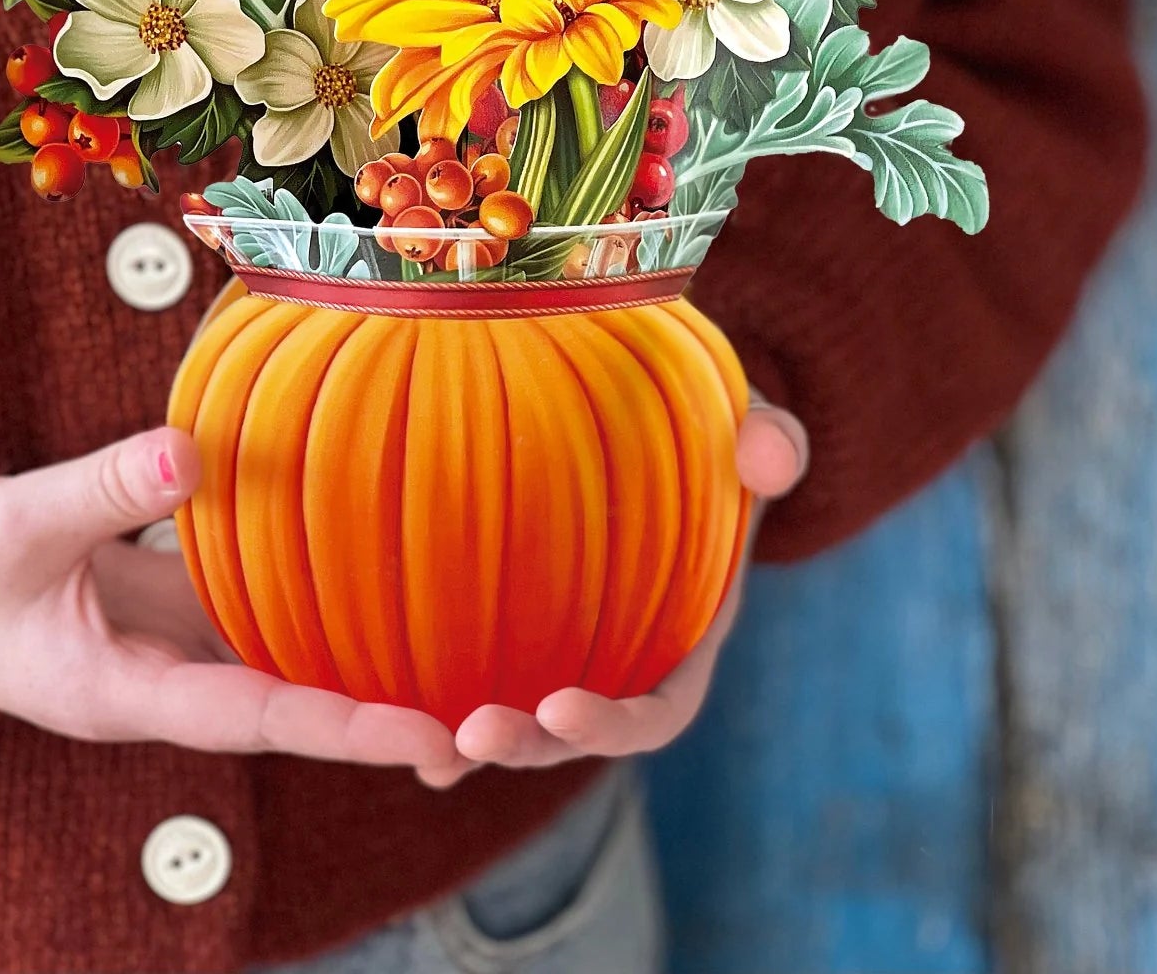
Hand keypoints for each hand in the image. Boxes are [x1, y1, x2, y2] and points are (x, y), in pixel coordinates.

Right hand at [0, 427, 462, 773]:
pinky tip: (384, 582)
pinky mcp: (193, 613)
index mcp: (130, 694)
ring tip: (463, 668)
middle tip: (480, 725)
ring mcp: (188, 652)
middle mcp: (176, 685)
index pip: (253, 717)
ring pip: (291, 668)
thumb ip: (99, 490)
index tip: (418, 735)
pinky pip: (271, 619)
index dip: (337, 728)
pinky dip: (324, 609)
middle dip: (380, 723)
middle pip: (294, 713)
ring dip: (365, 671)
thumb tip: (187, 453)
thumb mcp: (19, 524)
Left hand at [420, 399, 808, 788]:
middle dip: (530, 745)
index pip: (658, 709)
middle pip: (578, 733)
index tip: (560, 707)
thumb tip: (768, 456)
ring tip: (429, 751)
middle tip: (472, 736)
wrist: (652, 405)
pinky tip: (387, 719)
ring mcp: (569, 645)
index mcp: (687, 633)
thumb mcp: (748, 420)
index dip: (614, 724)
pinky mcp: (514, 621)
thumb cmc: (708, 418)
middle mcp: (626, 657)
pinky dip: (438, 705)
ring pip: (524, 717)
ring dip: (479, 741)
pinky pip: (477, 673)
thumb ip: (769, 438)